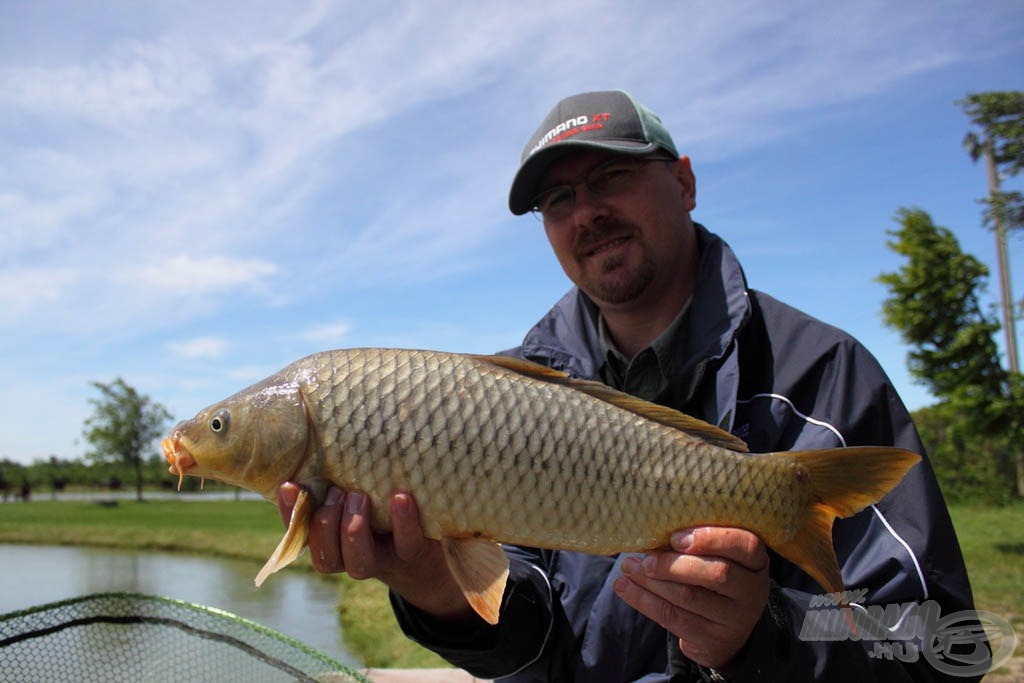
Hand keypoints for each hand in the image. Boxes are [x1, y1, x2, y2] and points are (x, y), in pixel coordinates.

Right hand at [275, 483, 475, 622]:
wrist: (433, 539)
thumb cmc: (384, 503)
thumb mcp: (359, 489)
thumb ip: (340, 475)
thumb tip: (319, 435)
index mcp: (332, 538)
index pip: (300, 532)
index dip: (290, 514)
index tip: (289, 485)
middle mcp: (352, 556)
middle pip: (326, 558)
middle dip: (326, 524)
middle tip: (338, 492)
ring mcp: (383, 558)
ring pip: (358, 563)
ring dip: (354, 530)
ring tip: (361, 497)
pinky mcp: (414, 553)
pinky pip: (406, 544)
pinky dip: (403, 522)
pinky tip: (401, 498)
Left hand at [613, 526, 769, 670]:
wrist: (724, 630)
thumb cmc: (714, 576)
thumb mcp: (721, 557)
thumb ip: (700, 541)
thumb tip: (655, 525)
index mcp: (756, 563)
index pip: (746, 545)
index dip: (711, 538)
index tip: (675, 537)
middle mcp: (752, 592)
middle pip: (717, 574)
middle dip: (674, 564)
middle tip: (646, 559)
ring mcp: (733, 619)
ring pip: (689, 597)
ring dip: (651, 580)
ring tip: (628, 567)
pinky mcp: (711, 639)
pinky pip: (673, 618)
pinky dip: (644, 600)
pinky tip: (624, 587)